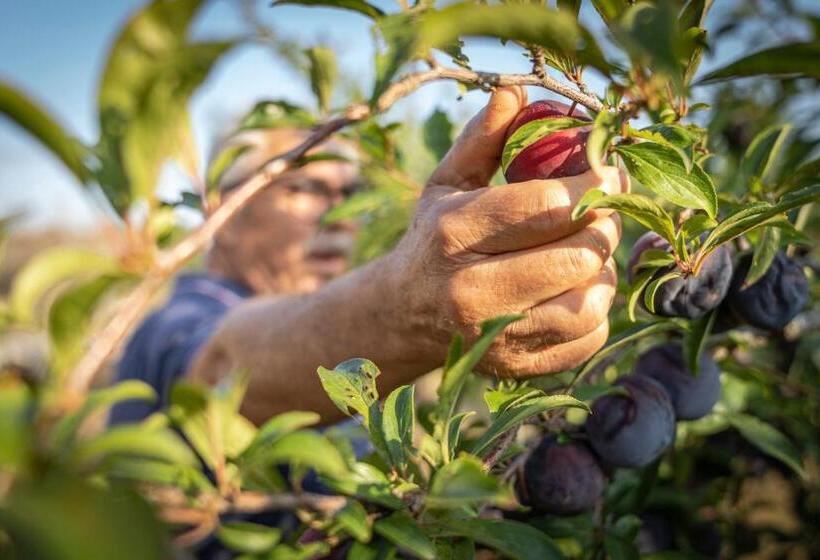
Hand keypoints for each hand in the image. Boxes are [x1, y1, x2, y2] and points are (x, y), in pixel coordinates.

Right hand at [383, 86, 627, 377]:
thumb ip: (482, 138)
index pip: (545, 205)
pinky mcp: (516, 369)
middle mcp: (470, 292)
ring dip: (600, 269)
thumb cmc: (434, 238)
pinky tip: (574, 290)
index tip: (608, 170)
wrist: (405, 314)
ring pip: (591, 300)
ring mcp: (495, 338)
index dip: (592, 183)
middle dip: (602, 225)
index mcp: (453, 235)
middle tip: (599, 210)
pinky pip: (590, 338)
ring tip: (583, 252)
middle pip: (577, 254)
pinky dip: (595, 309)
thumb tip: (517, 90)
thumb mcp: (447, 183)